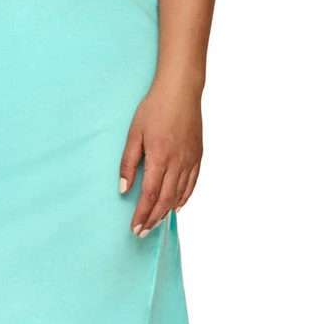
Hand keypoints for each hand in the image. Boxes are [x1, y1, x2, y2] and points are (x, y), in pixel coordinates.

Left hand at [118, 79, 202, 235]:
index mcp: (160, 157)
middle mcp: (178, 163)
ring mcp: (190, 160)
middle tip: (142, 232)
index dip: (142, 214)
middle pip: (166, 200)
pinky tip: (176, 206)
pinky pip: (192, 183)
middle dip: (153, 219)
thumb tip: (124, 188)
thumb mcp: (134, 133)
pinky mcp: (198, 156)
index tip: (134, 227)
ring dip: (167, 212)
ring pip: (180, 194)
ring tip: (155, 223)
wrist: (180, 91)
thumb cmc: (154, 108)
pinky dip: (184, 198)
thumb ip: (128, 162)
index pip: (150, 194)